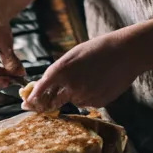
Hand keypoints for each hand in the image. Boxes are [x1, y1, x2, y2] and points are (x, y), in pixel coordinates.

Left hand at [23, 31, 140, 112]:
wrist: (126, 53)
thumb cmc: (98, 49)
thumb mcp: (74, 54)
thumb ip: (59, 70)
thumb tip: (48, 84)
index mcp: (62, 70)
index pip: (41, 88)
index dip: (33, 97)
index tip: (26, 103)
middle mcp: (71, 86)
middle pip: (54, 100)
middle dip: (52, 100)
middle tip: (55, 96)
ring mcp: (85, 96)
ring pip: (72, 101)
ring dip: (74, 94)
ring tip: (90, 77)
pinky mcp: (97, 102)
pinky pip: (87, 103)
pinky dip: (88, 96)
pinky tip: (99, 82)